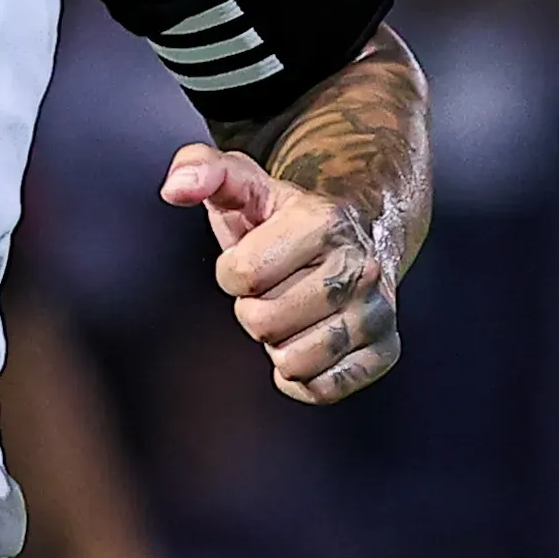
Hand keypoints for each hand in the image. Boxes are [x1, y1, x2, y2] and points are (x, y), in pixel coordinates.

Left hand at [161, 145, 398, 404]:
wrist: (354, 233)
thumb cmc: (283, 216)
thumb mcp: (241, 182)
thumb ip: (199, 169)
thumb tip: (174, 188)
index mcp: (324, 221)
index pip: (241, 275)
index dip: (231, 272)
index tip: (251, 258)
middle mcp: (361, 266)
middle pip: (264, 323)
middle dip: (253, 310)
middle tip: (274, 288)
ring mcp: (378, 310)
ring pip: (294, 361)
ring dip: (279, 345)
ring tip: (293, 312)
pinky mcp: (384, 349)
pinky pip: (323, 388)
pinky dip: (304, 377)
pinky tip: (307, 344)